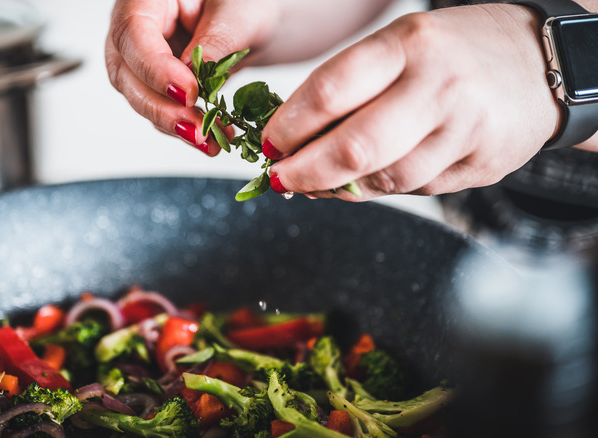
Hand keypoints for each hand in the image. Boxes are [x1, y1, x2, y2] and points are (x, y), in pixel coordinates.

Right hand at [105, 0, 277, 154]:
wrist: (251, 20)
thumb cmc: (244, 2)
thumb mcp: (238, 12)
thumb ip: (215, 41)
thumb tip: (195, 77)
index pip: (133, 32)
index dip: (155, 67)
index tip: (187, 92)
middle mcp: (135, 26)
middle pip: (127, 72)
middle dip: (161, 107)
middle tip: (197, 129)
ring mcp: (140, 57)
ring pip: (139, 98)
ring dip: (172, 125)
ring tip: (208, 141)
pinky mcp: (154, 84)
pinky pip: (159, 110)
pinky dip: (183, 128)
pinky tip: (208, 139)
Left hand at [261, 4, 560, 199]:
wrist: (544, 64)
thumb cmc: (453, 54)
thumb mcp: (401, 47)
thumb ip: (351, 89)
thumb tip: (291, 141)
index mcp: (408, 44)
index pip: (330, 90)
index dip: (288, 126)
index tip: (268, 144)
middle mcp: (439, 86)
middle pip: (355, 147)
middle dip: (305, 172)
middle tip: (280, 179)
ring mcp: (464, 129)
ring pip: (384, 179)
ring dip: (339, 188)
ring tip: (316, 183)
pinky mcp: (482, 166)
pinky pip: (415, 190)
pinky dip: (379, 190)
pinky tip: (366, 179)